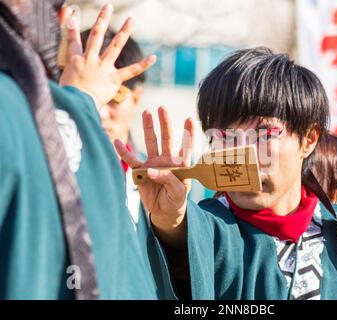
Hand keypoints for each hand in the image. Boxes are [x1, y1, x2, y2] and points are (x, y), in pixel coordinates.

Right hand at [59, 4, 155, 108]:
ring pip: (115, 46)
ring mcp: (103, 68)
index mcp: (75, 60)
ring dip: (124, 32)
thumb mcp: (63, 82)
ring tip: (131, 20)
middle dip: (102, 19)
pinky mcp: (114, 79)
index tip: (73, 17)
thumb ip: (68, 77)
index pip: (73, 41)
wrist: (77, 102)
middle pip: (96, 35)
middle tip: (108, 7)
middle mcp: (90, 60)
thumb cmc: (68, 97)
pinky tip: (153, 57)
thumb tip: (64, 84)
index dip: (72, 29)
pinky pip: (131, 71)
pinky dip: (143, 65)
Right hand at [115, 106, 193, 246]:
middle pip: (167, 139)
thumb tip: (152, 170)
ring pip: (151, 143)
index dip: (188, 134)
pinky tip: (117, 142)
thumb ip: (169, 181)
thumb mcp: (178, 193)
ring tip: (146, 112)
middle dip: (165, 123)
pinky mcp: (140, 171)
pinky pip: (131, 160)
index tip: (189, 120)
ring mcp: (153, 163)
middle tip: (162, 108)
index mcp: (181, 164)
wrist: (165, 211)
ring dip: (148, 128)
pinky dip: (124, 152)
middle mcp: (167, 160)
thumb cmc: (175, 200)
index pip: (186, 147)